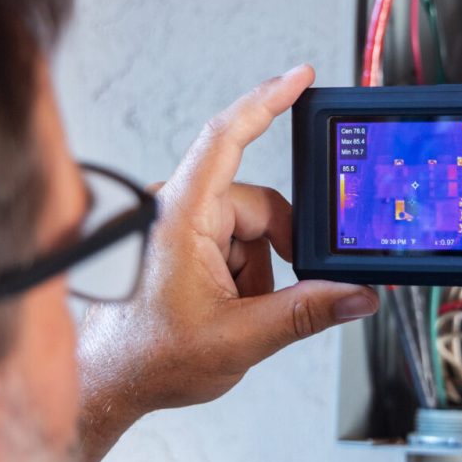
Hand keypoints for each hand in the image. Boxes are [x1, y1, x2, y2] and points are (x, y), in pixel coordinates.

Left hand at [79, 65, 378, 414]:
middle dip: (274, 254)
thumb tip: (356, 294)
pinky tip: (222, 308)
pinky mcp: (172, 242)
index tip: (299, 77)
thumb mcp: (241, 338)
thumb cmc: (147, 358)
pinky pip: (227, 242)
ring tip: (233, 314)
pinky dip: (238, 275)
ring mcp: (170, 225)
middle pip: (256, 205)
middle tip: (269, 300)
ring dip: (255, 271)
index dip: (267, 101)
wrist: (106, 384)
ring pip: (246, 228)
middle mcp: (171, 210)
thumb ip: (306, 313)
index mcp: (178, 217)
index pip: (226, 138)